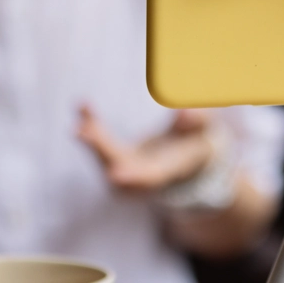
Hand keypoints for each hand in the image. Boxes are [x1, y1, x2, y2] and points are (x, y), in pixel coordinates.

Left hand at [78, 105, 215, 192]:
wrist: (186, 159)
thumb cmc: (197, 141)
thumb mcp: (203, 131)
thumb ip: (196, 120)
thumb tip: (183, 111)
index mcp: (167, 172)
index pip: (148, 179)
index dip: (133, 178)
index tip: (114, 175)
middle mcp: (143, 178)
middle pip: (119, 168)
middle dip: (100, 150)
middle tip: (80, 132)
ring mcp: (127, 172)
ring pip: (105, 158)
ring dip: (92, 138)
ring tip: (84, 113)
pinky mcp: (116, 161)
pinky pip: (99, 147)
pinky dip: (91, 127)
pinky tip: (82, 105)